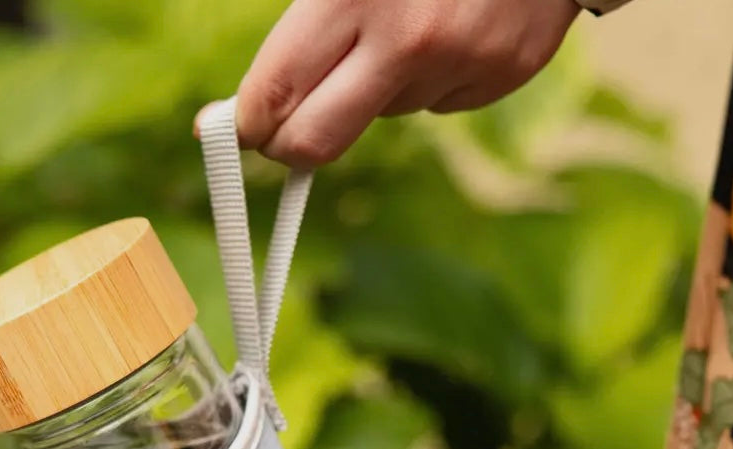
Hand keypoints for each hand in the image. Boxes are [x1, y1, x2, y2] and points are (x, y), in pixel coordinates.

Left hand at [208, 0, 579, 167]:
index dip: (247, 122)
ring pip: (382, 113)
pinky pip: (436, 102)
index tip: (234, 130)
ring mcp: (460, 64)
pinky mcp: (499, 76)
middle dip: (288, 145)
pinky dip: (427, 78)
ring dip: (372, 89)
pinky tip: (446, 31)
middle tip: (278, 133)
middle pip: (318, 140)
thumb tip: (257, 102)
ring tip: (401, 26)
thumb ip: (305, 18)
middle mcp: (408, 39)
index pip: (276, 89)